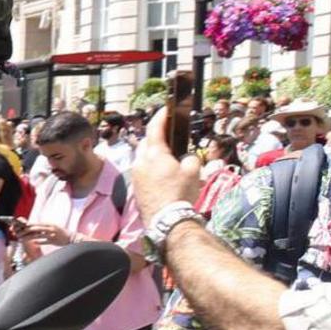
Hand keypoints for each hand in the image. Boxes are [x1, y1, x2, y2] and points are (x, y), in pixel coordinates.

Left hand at [127, 109, 208, 234]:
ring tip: (168, 153)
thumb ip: (190, 158)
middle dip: (156, 135)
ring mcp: (136, 175)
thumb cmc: (180, 193)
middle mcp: (140, 162)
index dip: (160, 117)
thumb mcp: (194, 170)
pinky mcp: (136, 187)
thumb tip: (185, 159)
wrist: (166, 220)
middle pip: (146, 142)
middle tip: (168, 133)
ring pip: (143, 156)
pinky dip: (151, 165)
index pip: (154, 129)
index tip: (165, 109)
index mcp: (154, 154)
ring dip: (153, 151)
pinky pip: (142, 169)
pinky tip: (162, 170)